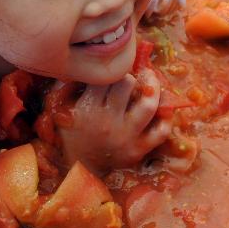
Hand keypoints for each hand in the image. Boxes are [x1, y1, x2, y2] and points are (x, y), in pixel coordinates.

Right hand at [57, 68, 171, 174]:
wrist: (80, 168)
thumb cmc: (72, 133)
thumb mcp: (62, 107)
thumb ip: (70, 84)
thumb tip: (83, 59)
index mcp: (87, 109)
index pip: (106, 78)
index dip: (113, 70)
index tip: (115, 72)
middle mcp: (107, 122)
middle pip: (126, 85)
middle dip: (130, 77)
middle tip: (132, 77)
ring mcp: (125, 137)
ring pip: (148, 105)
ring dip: (153, 89)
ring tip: (152, 82)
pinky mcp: (138, 150)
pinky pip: (160, 131)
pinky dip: (166, 118)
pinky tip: (163, 108)